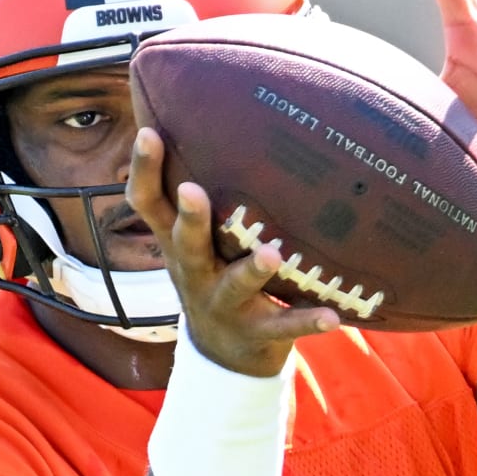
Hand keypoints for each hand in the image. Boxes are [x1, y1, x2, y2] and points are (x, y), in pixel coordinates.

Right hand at [125, 128, 339, 375]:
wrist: (222, 356)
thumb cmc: (213, 276)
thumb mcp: (196, 242)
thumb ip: (198, 200)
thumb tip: (208, 118)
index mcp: (176, 245)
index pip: (148, 205)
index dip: (144, 171)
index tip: (148, 133)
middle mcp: (194, 272)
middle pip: (186, 245)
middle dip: (191, 218)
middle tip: (193, 190)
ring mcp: (224, 304)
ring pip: (235, 286)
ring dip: (252, 270)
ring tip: (272, 254)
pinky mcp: (257, 332)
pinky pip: (283, 326)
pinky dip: (306, 321)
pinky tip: (332, 317)